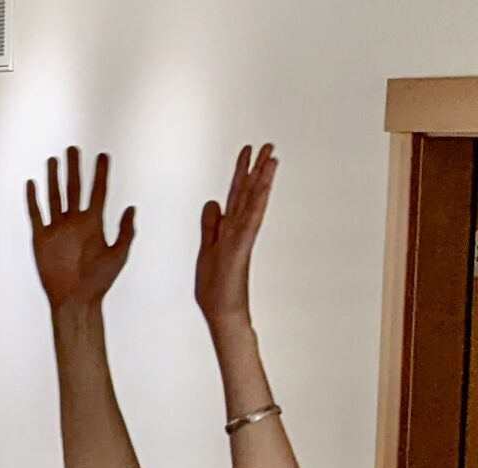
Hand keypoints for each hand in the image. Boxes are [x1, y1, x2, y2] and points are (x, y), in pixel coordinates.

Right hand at [27, 147, 135, 312]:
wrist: (75, 300)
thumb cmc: (99, 282)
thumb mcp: (119, 255)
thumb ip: (125, 231)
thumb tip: (131, 209)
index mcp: (94, 224)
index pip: (98, 191)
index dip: (101, 173)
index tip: (102, 156)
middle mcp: (75, 223)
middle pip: (74, 188)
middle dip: (74, 168)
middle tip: (74, 149)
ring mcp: (57, 230)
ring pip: (55, 197)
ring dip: (54, 178)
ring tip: (54, 160)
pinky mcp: (41, 239)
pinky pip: (36, 215)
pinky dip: (33, 200)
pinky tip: (32, 184)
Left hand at [195, 143, 275, 326]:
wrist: (220, 310)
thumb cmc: (215, 286)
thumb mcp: (207, 248)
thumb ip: (211, 226)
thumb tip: (213, 203)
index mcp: (229, 228)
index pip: (236, 194)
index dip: (240, 173)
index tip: (247, 152)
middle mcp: (239, 229)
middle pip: (248, 192)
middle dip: (256, 168)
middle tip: (268, 144)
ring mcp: (242, 236)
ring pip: (254, 201)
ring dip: (262, 178)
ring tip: (272, 156)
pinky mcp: (241, 246)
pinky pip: (252, 219)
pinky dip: (258, 201)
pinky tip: (265, 185)